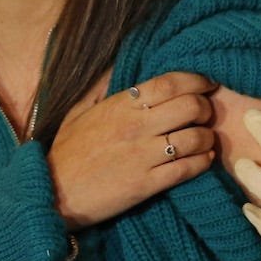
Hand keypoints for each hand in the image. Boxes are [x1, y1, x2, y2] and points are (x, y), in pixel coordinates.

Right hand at [49, 71, 218, 228]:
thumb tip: (118, 66)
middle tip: (205, 113)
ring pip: (195, 138)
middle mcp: (135, 127)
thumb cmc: (66, 153)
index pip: (169, 83)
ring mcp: (142, 156)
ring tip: (205, 139)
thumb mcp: (78, 111)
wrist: (53, 195)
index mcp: (120, 105)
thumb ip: (100, 86)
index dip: (196, 79)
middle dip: (206, 108)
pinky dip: (203, 162)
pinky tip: (204, 159)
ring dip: (207, 137)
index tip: (207, 83)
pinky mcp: (147, 185)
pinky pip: (187, 169)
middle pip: (190, 106)